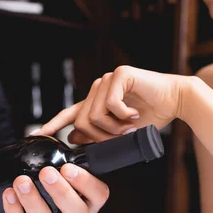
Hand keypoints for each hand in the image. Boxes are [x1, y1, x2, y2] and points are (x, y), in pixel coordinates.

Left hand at [0, 165, 108, 212]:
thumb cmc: (42, 190)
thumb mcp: (55, 174)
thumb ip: (56, 159)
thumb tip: (41, 134)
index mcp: (86, 203)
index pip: (99, 195)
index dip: (87, 182)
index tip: (68, 168)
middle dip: (61, 191)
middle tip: (46, 173)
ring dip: (33, 200)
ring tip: (21, 182)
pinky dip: (14, 212)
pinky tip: (9, 196)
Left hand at [34, 65, 190, 143]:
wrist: (175, 100)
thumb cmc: (151, 115)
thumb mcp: (121, 131)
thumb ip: (99, 134)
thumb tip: (72, 138)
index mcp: (96, 102)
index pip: (69, 114)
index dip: (52, 124)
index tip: (36, 135)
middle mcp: (98, 89)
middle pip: (82, 121)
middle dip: (100, 137)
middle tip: (120, 136)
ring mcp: (107, 79)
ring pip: (94, 115)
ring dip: (113, 129)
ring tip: (129, 127)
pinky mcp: (120, 74)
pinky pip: (110, 104)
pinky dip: (123, 116)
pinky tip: (135, 115)